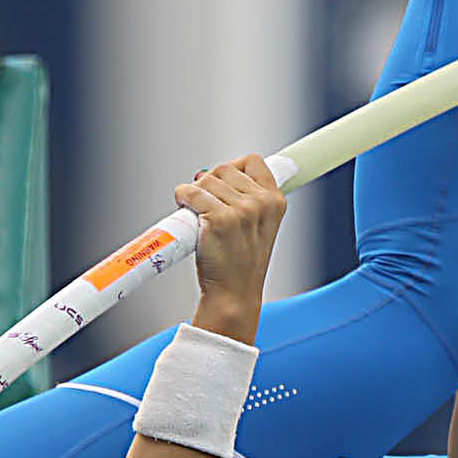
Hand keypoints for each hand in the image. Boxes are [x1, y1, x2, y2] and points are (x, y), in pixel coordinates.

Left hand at [173, 154, 285, 337]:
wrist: (234, 295)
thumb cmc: (241, 264)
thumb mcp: (260, 228)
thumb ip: (250, 200)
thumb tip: (219, 175)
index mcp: (275, 202)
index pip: (252, 162)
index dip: (233, 167)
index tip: (224, 178)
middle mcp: (261, 203)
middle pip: (224, 167)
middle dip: (210, 182)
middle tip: (206, 203)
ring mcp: (241, 211)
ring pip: (206, 179)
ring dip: (195, 192)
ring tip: (198, 213)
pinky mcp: (219, 219)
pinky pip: (191, 193)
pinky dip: (183, 198)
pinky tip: (186, 209)